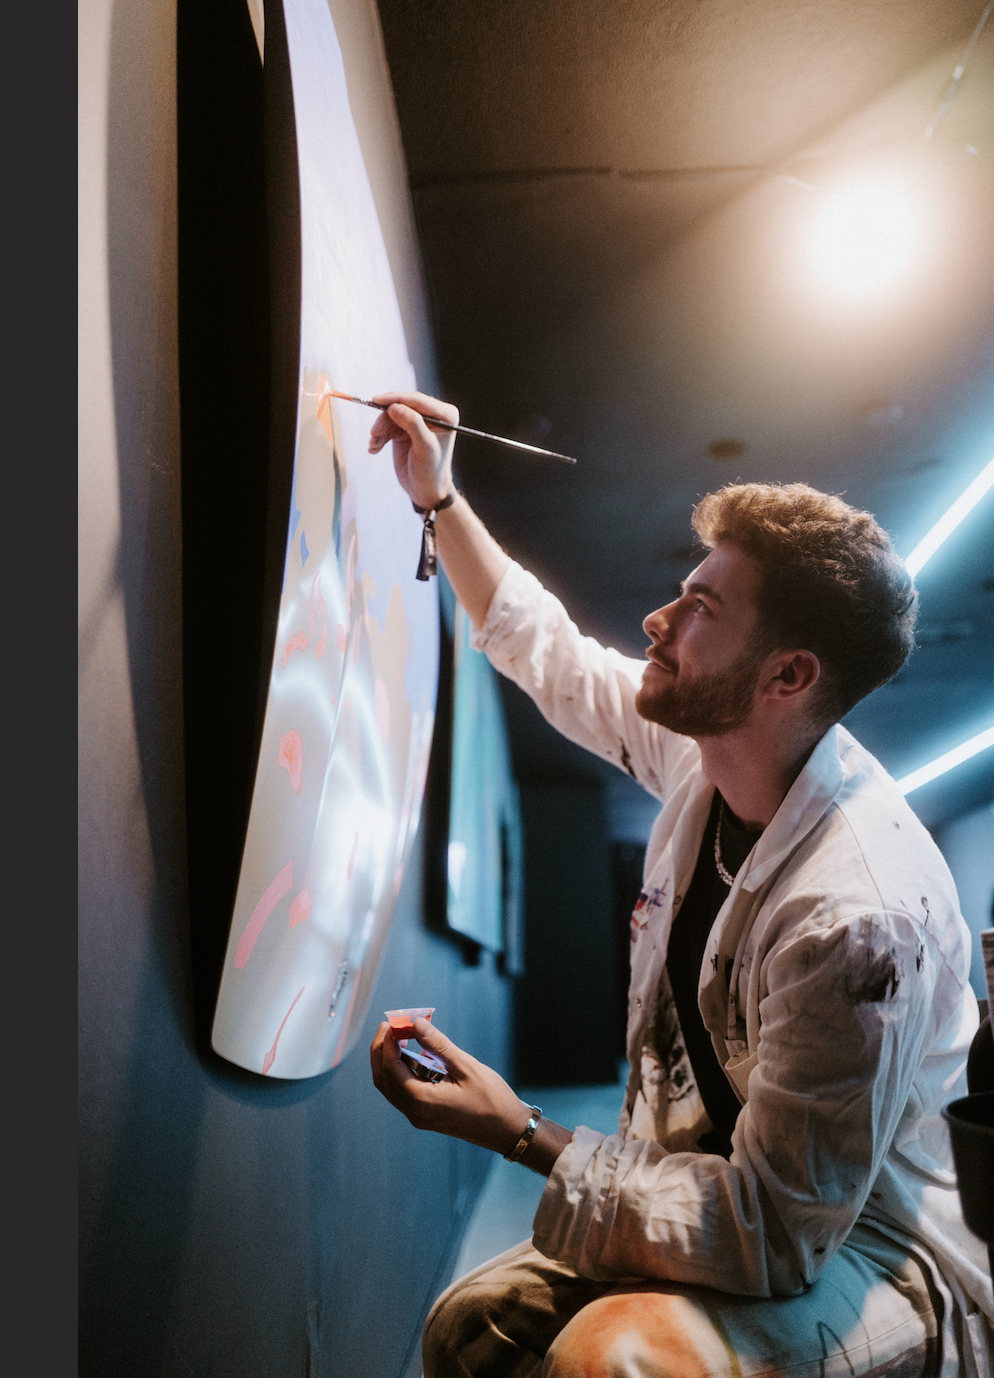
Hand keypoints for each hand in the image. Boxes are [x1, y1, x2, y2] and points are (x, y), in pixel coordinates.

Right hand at [367, 391, 458, 511]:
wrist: (425, 490)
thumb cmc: (431, 471)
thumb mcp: (424, 447)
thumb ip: (412, 424)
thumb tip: (394, 406)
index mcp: (445, 415)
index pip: (417, 400)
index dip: (396, 398)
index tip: (376, 400)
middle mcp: (432, 415)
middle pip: (401, 406)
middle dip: (385, 419)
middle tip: (374, 433)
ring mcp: (416, 422)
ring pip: (391, 416)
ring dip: (380, 430)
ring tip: (374, 445)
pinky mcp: (403, 431)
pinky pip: (386, 427)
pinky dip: (379, 437)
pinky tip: (375, 448)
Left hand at [370, 1017, 532, 1154]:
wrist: (507, 1130)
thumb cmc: (492, 1099)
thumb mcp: (465, 1067)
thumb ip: (438, 1045)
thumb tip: (415, 1023)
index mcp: (422, 1101)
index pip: (392, 1068)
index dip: (389, 1043)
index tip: (393, 1022)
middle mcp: (415, 1113)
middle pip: (384, 1079)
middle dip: (381, 1051)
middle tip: (387, 1026)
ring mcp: (419, 1117)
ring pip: (391, 1087)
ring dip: (390, 1062)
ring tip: (400, 1037)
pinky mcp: (427, 1116)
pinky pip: (405, 1093)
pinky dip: (403, 1073)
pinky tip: (415, 1056)